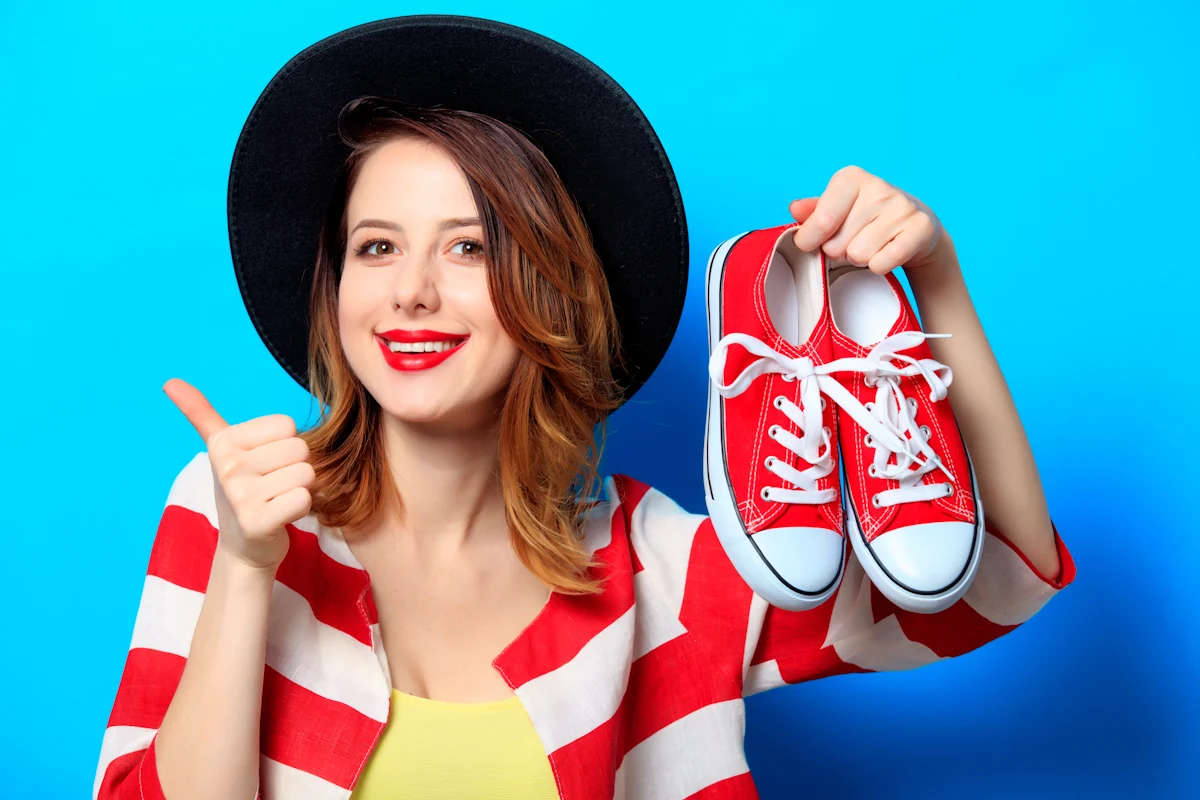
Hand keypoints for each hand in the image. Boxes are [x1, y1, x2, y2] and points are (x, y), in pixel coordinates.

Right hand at [163, 378, 313, 571]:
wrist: (243, 545)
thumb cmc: (241, 490)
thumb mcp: (221, 448)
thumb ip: (201, 414)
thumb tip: (170, 381)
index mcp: (223, 442)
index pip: (287, 425)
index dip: (284, 445)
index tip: (264, 463)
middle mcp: (228, 466)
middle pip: (300, 449)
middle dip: (293, 468)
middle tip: (272, 485)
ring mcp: (240, 495)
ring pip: (306, 473)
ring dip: (298, 489)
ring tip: (275, 499)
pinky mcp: (257, 521)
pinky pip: (304, 498)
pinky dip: (300, 508)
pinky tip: (280, 516)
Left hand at [788, 166, 945, 274]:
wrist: (913, 224)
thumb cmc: (864, 217)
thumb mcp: (835, 210)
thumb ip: (812, 212)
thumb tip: (795, 209)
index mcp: (851, 178)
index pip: (821, 221)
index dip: (809, 240)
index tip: (810, 242)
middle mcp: (878, 187)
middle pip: (837, 244)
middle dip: (839, 250)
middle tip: (853, 240)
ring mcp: (902, 207)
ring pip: (859, 255)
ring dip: (859, 259)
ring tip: (870, 245)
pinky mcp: (921, 228)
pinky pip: (882, 263)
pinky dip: (879, 266)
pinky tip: (886, 251)